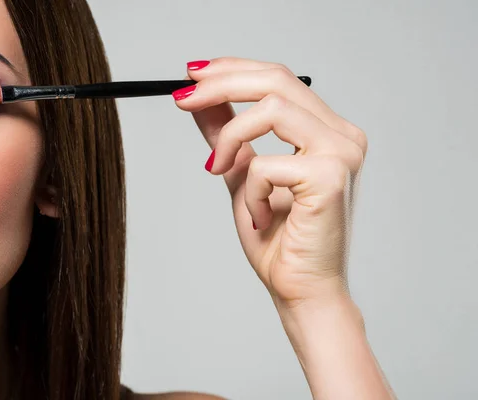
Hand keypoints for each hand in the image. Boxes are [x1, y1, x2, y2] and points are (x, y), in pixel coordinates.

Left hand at [173, 58, 367, 307]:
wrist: (300, 288)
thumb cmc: (278, 238)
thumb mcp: (242, 174)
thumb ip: (226, 134)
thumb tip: (201, 99)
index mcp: (327, 131)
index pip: (279, 79)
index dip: (232, 69)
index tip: (192, 75)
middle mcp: (342, 135)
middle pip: (276, 80)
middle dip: (221, 84)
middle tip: (182, 98)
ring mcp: (342, 153)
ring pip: (271, 109)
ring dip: (230, 139)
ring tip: (217, 170)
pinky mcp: (330, 177)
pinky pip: (267, 164)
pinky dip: (250, 190)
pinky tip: (259, 216)